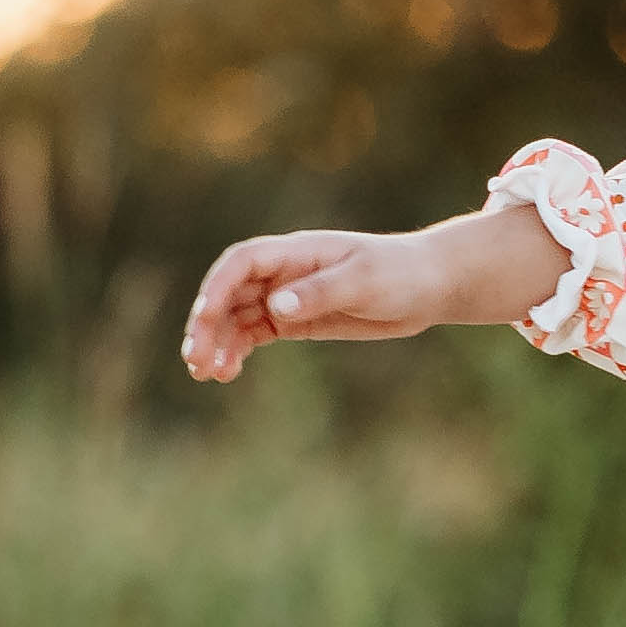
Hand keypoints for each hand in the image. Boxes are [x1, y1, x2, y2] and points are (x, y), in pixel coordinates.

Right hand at [177, 211, 565, 381]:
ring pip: (237, 317)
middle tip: (197, 358)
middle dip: (209, 324)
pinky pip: (255, 333)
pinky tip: (227, 372)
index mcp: (296, 252)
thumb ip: (320, 292)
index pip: (242, 263)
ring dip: (217, 342)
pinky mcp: (296, 319)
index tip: (206, 317)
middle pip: (230, 293)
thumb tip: (275, 306)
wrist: (428, 286)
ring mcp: (287, 296)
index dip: (218, 287)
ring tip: (206, 374)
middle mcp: (283, 272)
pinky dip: (237, 350)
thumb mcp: (364, 281)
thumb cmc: (400, 274)